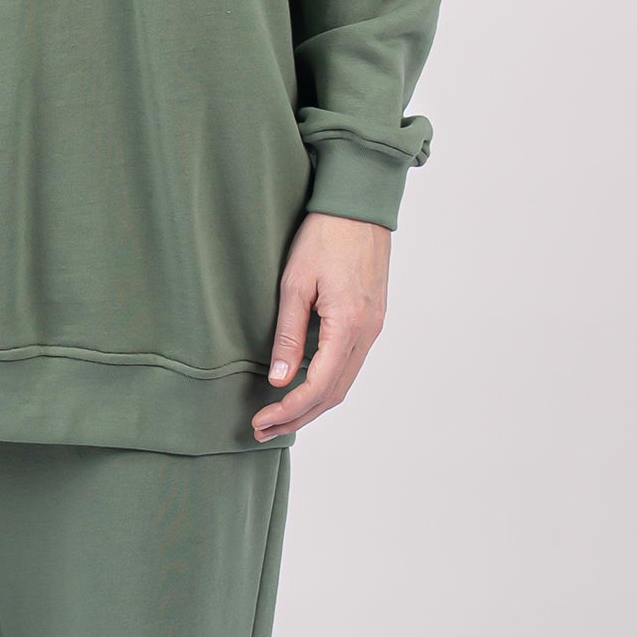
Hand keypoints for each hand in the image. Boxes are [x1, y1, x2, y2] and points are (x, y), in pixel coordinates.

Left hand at [250, 211, 391, 442]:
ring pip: (344, 382)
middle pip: (334, 394)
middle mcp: (368, 334)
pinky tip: (302, 386)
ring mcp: (374, 328)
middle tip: (263, 430)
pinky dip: (325, 384)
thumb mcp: (295, 284)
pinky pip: (349, 364)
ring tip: (278, 416)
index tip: (262, 420)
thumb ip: (288, 334)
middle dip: (298, 416)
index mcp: (349, 326)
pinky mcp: (372, 321)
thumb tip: (280, 380)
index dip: (289, 409)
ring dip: (312, 404)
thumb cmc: (324, 237)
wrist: (359, 206)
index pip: (319, 385)